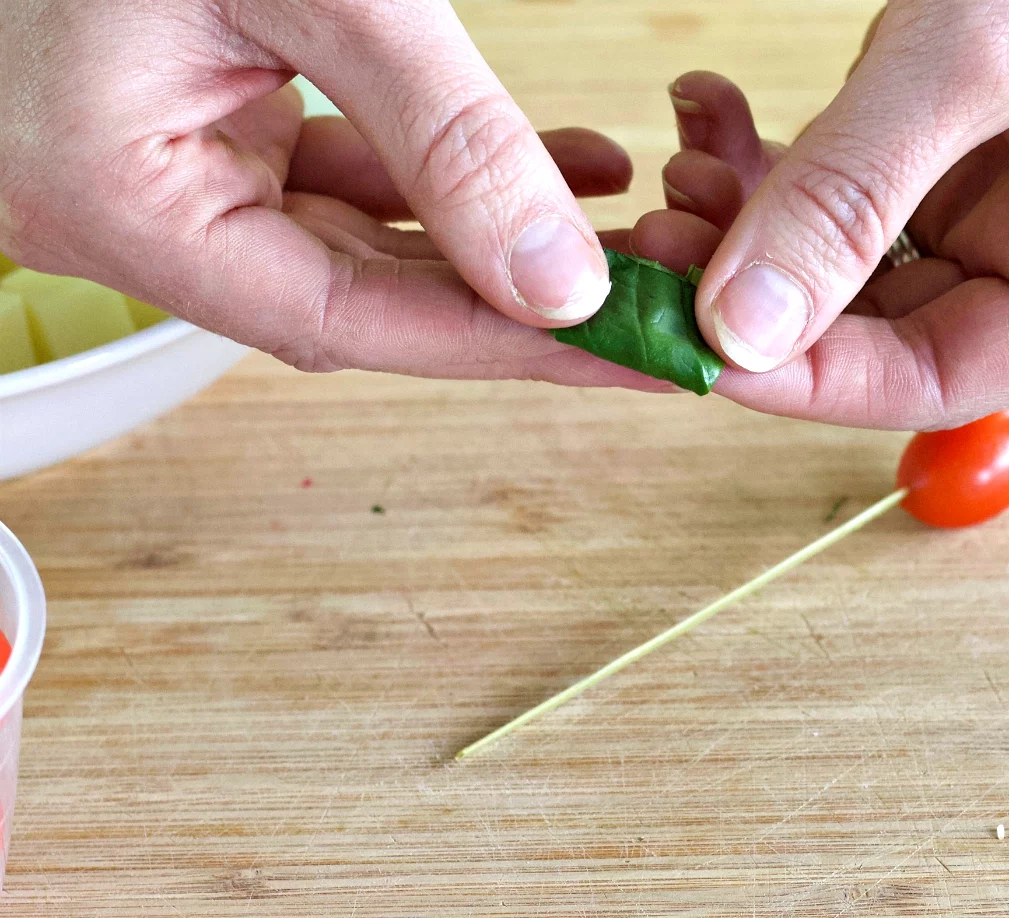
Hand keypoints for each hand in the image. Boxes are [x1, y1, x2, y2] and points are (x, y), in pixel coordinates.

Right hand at [0, 1, 664, 389]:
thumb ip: (435, 127)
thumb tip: (556, 276)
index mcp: (138, 214)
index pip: (353, 319)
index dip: (497, 342)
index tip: (621, 351)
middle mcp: (162, 226)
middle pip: (374, 305)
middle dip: (516, 312)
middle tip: (646, 322)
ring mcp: (191, 187)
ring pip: (373, 252)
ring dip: (500, 249)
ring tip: (626, 243)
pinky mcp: (224, 144)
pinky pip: (354, 188)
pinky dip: (453, 186)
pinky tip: (556, 171)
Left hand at [635, 4, 1008, 428]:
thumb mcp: (977, 64)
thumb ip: (854, 195)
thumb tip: (739, 328)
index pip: (911, 380)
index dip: (792, 377)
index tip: (691, 343)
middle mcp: (1005, 265)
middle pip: (850, 328)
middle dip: (739, 290)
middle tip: (658, 245)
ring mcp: (965, 210)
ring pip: (821, 260)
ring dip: (736, 221)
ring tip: (678, 167)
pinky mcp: (921, 158)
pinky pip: (825, 185)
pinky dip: (759, 157)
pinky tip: (707, 110)